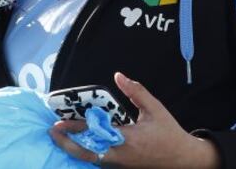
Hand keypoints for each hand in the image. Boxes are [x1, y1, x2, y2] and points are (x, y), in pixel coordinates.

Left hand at [49, 72, 220, 168]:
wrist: (182, 159)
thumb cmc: (168, 132)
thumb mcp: (154, 108)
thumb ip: (136, 91)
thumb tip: (119, 75)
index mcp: (128, 139)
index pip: (96, 134)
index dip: (77, 129)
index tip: (61, 122)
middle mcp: (120, 153)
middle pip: (87, 153)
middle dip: (67, 144)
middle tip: (53, 131)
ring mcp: (120, 162)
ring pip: (91, 158)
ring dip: (74, 147)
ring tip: (60, 135)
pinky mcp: (121, 164)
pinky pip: (98, 159)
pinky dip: (85, 150)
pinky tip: (77, 141)